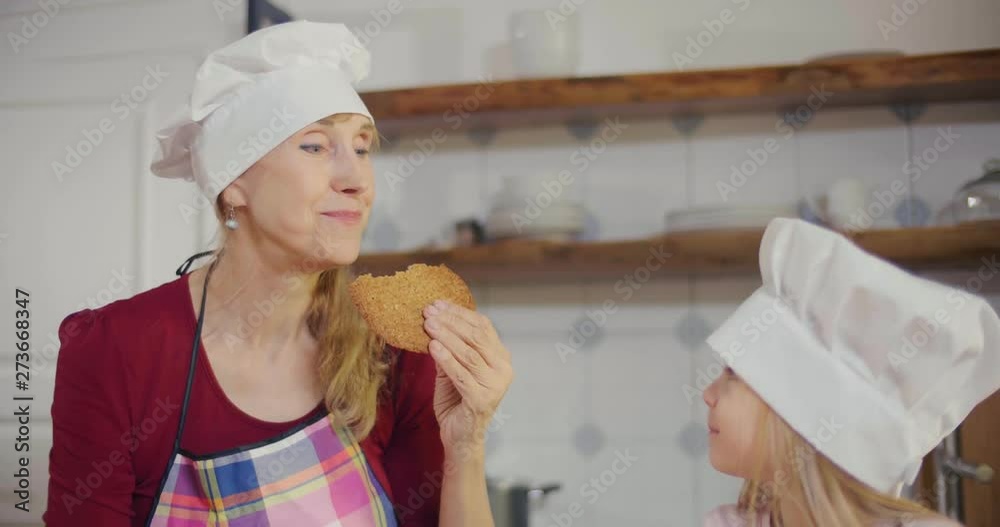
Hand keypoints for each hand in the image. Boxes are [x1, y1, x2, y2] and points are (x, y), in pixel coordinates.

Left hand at [422, 299, 512, 457]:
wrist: (460, 436)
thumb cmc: (457, 400)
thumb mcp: (452, 368)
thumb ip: (448, 347)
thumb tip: (433, 320)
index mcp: (500, 357)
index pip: (482, 326)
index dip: (459, 313)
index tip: (438, 304)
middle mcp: (503, 369)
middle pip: (476, 337)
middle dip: (451, 322)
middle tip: (429, 312)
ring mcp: (495, 385)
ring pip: (468, 353)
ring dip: (446, 336)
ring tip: (428, 325)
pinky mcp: (482, 399)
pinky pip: (461, 374)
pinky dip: (446, 358)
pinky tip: (432, 347)